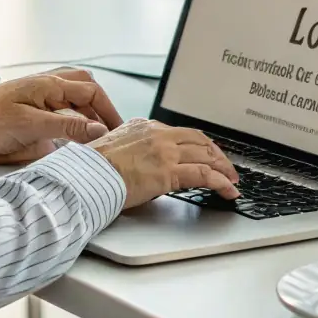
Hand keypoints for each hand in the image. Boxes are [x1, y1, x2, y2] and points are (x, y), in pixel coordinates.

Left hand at [0, 69, 123, 163]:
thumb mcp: (31, 126)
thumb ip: (67, 127)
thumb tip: (100, 129)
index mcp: (49, 84)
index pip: (92, 91)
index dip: (109, 110)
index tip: (119, 131)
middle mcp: (48, 87)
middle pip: (86, 88)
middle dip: (102, 107)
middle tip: (112, 132)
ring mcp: (39, 98)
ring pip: (74, 96)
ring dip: (88, 112)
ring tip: (98, 136)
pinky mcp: (32, 112)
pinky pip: (60, 109)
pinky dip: (73, 119)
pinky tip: (74, 137)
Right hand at [90, 119, 238, 208]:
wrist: (86, 175)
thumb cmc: (93, 168)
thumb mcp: (115, 148)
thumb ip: (133, 150)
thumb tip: (141, 164)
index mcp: (144, 126)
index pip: (181, 132)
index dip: (199, 145)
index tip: (207, 153)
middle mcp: (157, 134)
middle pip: (199, 140)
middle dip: (217, 154)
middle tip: (226, 167)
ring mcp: (164, 152)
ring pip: (206, 155)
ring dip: (223, 168)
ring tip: (232, 180)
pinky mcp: (167, 172)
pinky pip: (204, 175)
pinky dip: (221, 182)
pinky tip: (228, 191)